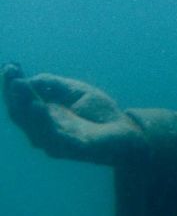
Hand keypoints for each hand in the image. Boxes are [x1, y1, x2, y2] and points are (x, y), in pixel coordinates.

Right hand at [2, 63, 145, 165]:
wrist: (126, 130)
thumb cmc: (98, 111)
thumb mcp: (74, 90)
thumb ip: (52, 84)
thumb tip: (30, 79)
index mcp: (43, 117)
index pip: (21, 103)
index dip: (13, 87)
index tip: (9, 67)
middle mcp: (44, 131)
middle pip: (23, 116)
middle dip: (16, 95)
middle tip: (13, 77)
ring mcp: (58, 142)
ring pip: (36, 127)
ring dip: (27, 107)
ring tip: (22, 87)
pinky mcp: (76, 148)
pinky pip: (58, 138)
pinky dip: (47, 124)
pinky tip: (41, 108)